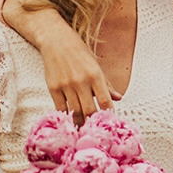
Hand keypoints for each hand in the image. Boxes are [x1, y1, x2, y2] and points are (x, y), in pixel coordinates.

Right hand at [2, 0, 118, 123]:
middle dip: (94, 123)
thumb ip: (106, 83)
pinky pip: (61, 108)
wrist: (56, 40)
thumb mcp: (96, 64)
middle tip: (96, 132)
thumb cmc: (78, 52)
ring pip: (75, 112)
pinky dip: (67, 117)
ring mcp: (66, 85)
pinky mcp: (53, 88)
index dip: (108, 115)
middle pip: (90, 110)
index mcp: (95, 75)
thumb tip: (119, 98)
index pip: (105, 101)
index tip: (109, 123)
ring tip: (84, 130)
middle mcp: (81, 81)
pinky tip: (70, 121)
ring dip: (80, 123)